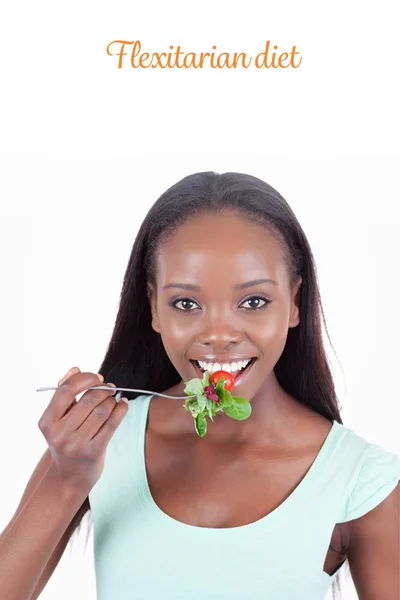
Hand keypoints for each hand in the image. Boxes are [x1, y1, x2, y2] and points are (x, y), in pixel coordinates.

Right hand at [38, 367, 128, 492]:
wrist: (68, 477)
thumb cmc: (65, 439)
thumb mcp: (58, 418)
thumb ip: (64, 391)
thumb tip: (75, 369)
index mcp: (47, 421)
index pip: (66, 390)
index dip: (85, 379)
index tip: (97, 377)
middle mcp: (59, 434)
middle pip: (88, 400)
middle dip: (103, 389)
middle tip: (109, 387)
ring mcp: (76, 444)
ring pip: (102, 411)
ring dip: (112, 400)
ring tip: (113, 399)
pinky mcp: (94, 452)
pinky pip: (112, 424)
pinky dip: (121, 409)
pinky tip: (123, 404)